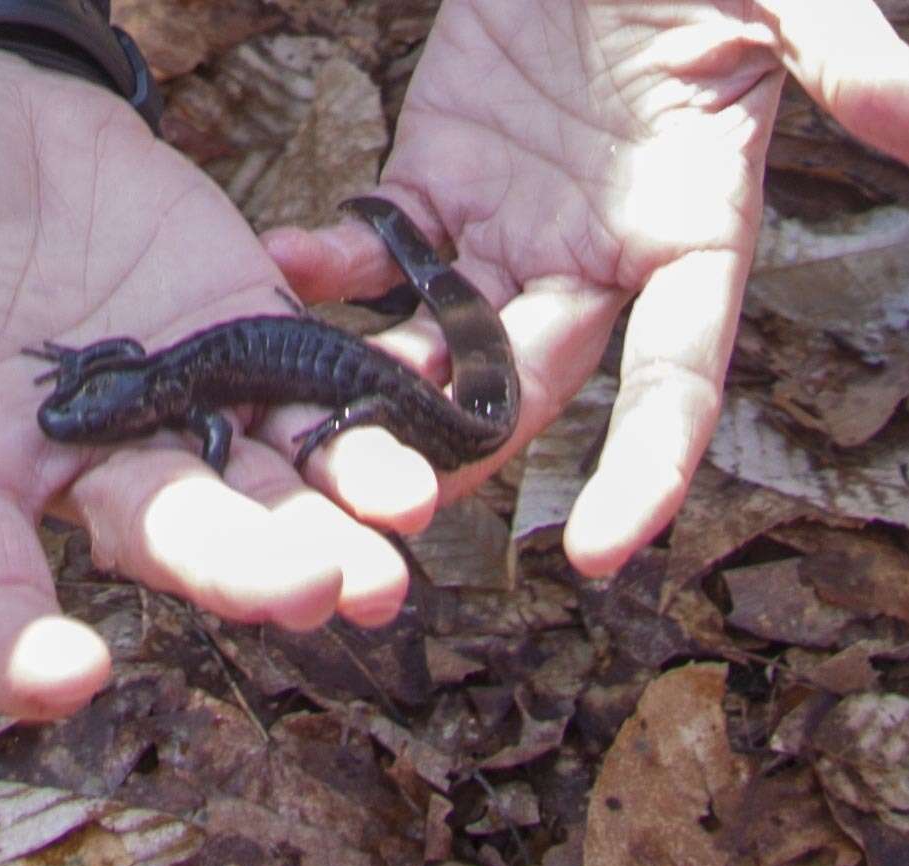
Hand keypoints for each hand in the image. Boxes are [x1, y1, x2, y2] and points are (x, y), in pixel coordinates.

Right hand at [0, 50, 417, 718]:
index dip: (17, 637)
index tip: (61, 679)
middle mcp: (85, 455)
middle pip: (161, 535)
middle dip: (233, 568)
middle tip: (306, 596)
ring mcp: (175, 397)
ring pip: (259, 482)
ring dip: (327, 520)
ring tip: (387, 557)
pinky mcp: (245, 329)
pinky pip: (312, 389)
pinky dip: (362, 419)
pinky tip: (420, 445)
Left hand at [264, 0, 908, 575]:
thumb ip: (842, 55)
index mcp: (690, 234)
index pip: (677, 376)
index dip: (645, 465)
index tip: (599, 552)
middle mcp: (595, 257)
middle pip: (532, 376)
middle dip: (469, 442)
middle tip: (392, 499)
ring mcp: (506, 226)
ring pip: (443, 334)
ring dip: (384, 378)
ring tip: (314, 415)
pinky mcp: (435, 179)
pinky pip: (377, 246)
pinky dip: (330, 262)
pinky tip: (282, 270)